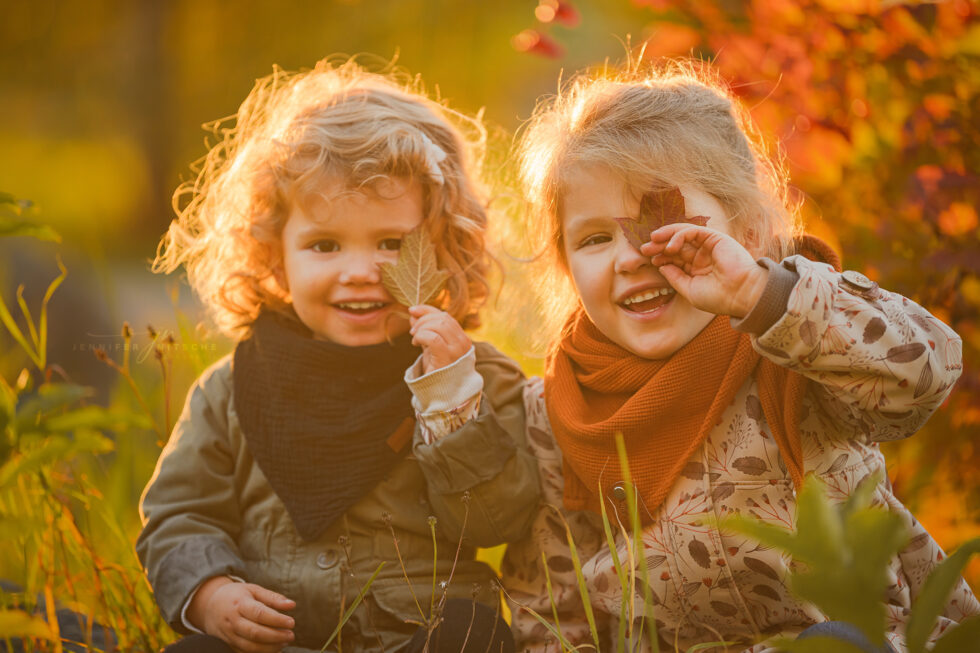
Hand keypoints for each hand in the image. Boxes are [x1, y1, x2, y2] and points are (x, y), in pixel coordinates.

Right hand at [187, 576, 295, 652]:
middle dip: (276, 636)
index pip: (259, 614)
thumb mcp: (253, 590)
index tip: (291, 622)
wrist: (209, 605)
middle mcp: (232, 621)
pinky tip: (273, 649)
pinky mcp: (228, 645)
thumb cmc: (236, 596)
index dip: (277, 620)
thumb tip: (291, 605)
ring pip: (250, 646)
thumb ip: (273, 598)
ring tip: (283, 643)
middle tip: (290, 635)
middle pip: (255, 633)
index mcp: (239, 603)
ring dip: (270, 647)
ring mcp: (228, 635)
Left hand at [408, 305, 470, 373]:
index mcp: (461, 338)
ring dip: (421, 328)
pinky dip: (421, 336)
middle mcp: (463, 342)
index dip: (428, 310)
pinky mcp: (447, 358)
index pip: (446, 316)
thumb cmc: (437, 371)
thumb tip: (413, 314)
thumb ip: (425, 330)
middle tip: (412, 330)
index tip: (412, 310)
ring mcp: (457, 350)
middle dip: (423, 320)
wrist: (442, 394)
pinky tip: (416, 343)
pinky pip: (433, 338)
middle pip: (442, 318)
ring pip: (438, 325)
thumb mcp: (431, 347)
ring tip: (414, 338)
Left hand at [640, 224, 768, 317]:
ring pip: (682, 235)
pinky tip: (670, 246)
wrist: (741, 295)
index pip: (675, 258)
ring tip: (652, 242)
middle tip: (644, 249)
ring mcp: (708, 246)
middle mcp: (702, 256)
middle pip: (676, 245)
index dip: (661, 257)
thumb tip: (661, 267)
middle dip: (659, 245)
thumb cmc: (718, 298)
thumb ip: (675, 277)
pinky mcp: (715, 238)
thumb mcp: (689, 290)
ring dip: (665, 236)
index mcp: (697, 269)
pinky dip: (679, 235)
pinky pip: (693, 231)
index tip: (649, 260)